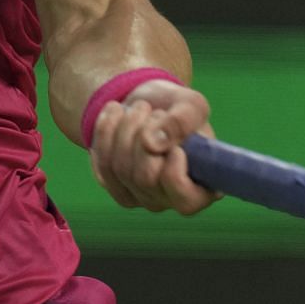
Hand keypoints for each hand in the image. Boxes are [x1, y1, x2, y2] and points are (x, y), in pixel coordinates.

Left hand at [89, 80, 219, 215]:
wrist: (147, 103)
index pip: (186, 201)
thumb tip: (153, 144)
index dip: (175, 173)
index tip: (176, 146)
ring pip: (120, 168)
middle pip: (145, 179)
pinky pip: (102, 163)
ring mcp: (141, 197)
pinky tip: (116, 113)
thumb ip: (183, 121)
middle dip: (144, 136)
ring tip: (139, 108)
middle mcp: (171, 199)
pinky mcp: (115, 186)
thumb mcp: (191, 104)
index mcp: (202, 187)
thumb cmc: (177, 109)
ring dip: (126, 127)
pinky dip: (105, 130)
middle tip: (155, 112)